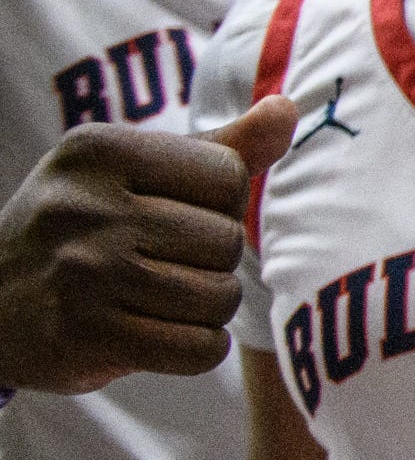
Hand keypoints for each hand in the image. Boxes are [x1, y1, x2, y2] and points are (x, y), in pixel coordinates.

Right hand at [0, 98, 293, 391]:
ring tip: (155, 299)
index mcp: (97, 150)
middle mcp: (84, 207)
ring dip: (204, 308)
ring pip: (221, 297)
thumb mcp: (128, 172)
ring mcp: (83, 273)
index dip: (217, 205)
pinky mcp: (88, 336)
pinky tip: (155, 334)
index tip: (169, 214)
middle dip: (210, 261)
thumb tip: (289, 109)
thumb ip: (218, 146)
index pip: (227, 176)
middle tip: (157, 265)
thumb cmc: (79, 229)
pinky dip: (193, 349)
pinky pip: (201, 349)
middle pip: (227, 240)